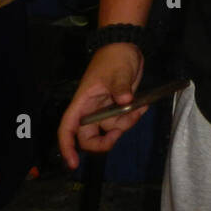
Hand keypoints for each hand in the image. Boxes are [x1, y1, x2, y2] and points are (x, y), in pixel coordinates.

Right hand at [57, 43, 146, 168]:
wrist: (126, 46)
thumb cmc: (114, 57)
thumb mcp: (117, 71)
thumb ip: (120, 87)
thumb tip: (125, 101)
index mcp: (82, 103)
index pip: (68, 129)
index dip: (67, 147)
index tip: (74, 164)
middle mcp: (91, 110)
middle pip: (89, 137)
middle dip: (104, 140)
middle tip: (119, 132)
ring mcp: (104, 109)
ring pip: (110, 129)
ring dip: (126, 124)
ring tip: (139, 108)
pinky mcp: (117, 106)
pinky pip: (123, 120)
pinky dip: (133, 117)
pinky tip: (143, 105)